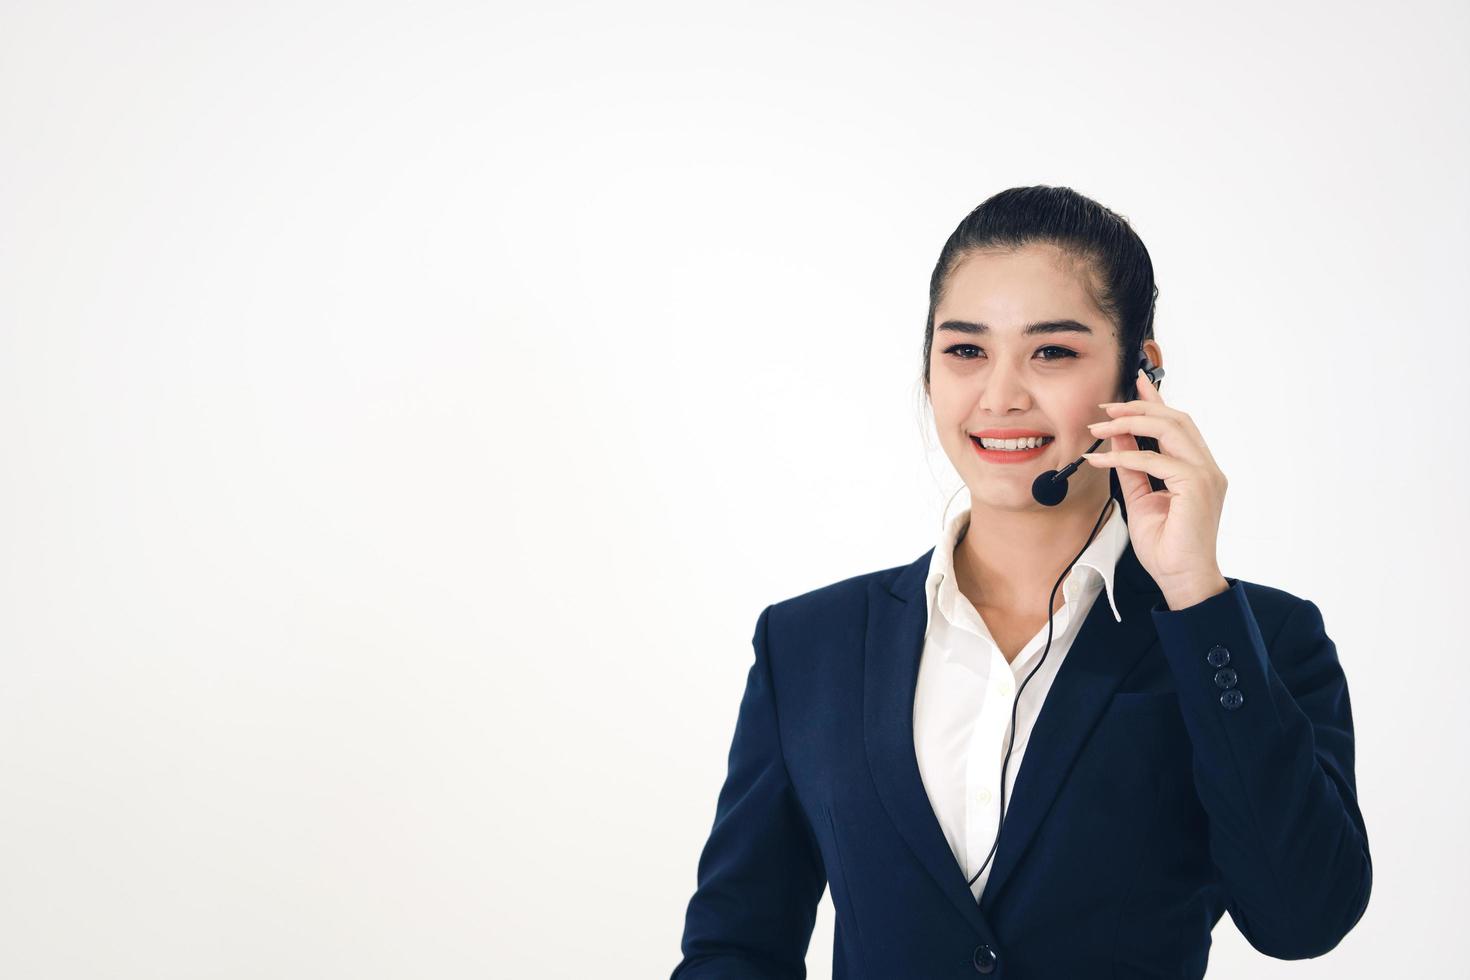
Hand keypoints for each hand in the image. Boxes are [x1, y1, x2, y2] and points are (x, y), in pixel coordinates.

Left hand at [1081, 369, 1229, 607]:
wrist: (1182, 579)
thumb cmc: (1167, 546)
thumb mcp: (1141, 500)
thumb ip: (1133, 470)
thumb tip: (1117, 442)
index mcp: (1198, 469)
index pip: (1178, 425)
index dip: (1156, 401)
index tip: (1136, 384)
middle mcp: (1206, 468)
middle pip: (1176, 419)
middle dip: (1139, 407)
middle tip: (1106, 408)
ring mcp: (1206, 475)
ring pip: (1171, 429)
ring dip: (1131, 422)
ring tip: (1100, 426)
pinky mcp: (1196, 486)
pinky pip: (1156, 460)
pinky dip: (1125, 455)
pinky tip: (1102, 459)